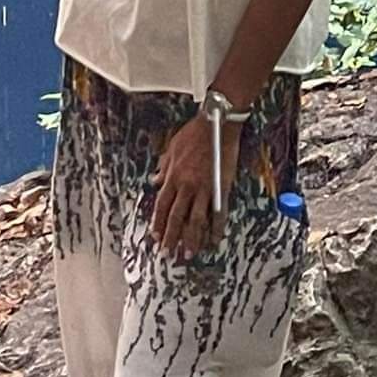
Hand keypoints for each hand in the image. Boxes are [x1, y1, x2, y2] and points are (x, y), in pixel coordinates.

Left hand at [151, 114, 236, 260]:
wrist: (218, 122)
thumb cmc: (195, 132)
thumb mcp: (172, 147)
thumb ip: (163, 166)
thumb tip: (155, 180)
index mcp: (173, 176)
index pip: (162, 206)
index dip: (158, 223)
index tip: (156, 237)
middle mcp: (187, 185)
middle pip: (176, 217)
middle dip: (171, 238)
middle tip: (168, 254)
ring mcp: (204, 188)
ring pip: (195, 220)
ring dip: (191, 239)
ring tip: (189, 254)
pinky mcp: (221, 187)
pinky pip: (218, 213)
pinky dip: (217, 228)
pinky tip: (215, 240)